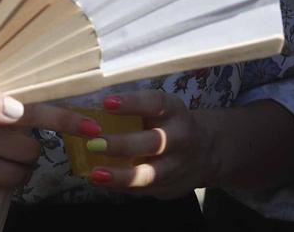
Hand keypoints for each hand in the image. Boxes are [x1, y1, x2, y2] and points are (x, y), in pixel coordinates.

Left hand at [78, 91, 212, 199]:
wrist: (205, 153)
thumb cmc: (167, 123)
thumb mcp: (160, 109)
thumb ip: (133, 108)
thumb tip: (88, 103)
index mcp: (173, 111)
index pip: (154, 104)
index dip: (131, 103)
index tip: (106, 103)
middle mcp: (178, 138)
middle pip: (153, 142)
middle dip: (122, 145)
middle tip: (94, 143)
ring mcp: (175, 167)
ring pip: (148, 174)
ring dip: (120, 176)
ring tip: (95, 174)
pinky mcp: (168, 188)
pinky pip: (142, 189)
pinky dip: (120, 186)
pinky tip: (100, 182)